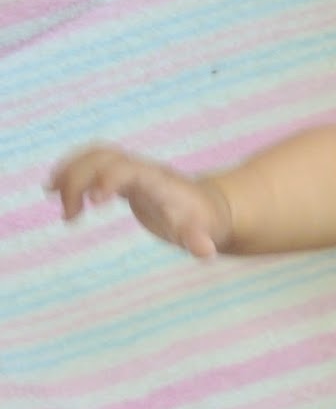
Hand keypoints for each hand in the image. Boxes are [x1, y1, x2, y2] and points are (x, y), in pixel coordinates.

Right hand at [48, 145, 232, 257]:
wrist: (206, 206)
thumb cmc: (202, 221)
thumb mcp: (203, 233)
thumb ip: (199, 240)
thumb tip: (207, 252)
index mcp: (158, 181)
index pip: (130, 170)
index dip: (109, 179)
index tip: (93, 202)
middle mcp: (141, 169)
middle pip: (103, 158)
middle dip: (80, 180)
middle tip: (70, 216)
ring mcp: (131, 169)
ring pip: (94, 156)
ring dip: (70, 173)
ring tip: (54, 199)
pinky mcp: (122, 175)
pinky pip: (92, 163)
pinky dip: (71, 172)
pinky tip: (54, 190)